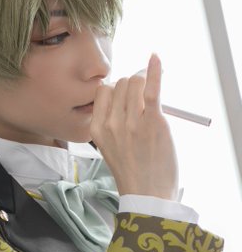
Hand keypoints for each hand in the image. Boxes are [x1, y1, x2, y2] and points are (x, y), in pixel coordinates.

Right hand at [90, 54, 178, 199]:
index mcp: (97, 128)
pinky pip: (152, 88)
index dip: (116, 89)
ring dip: (144, 82)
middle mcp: (111, 123)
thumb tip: (125, 93)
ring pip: (134, 82)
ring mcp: (132, 122)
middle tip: (142, 98)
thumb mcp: (109, 146)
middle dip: (132, 85)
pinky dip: (155, 70)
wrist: (148, 193)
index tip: (127, 96)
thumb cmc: (132, 171)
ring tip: (150, 95)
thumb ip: (111, 122)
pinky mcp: (153, 121)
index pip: (103, 91)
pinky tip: (156, 58)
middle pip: (120, 84)